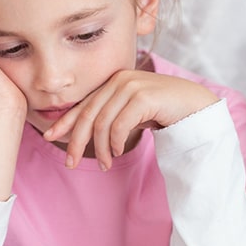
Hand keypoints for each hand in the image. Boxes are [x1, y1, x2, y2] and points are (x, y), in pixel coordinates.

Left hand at [42, 69, 217, 169]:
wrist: (197, 105)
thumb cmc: (164, 111)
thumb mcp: (132, 113)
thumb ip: (112, 116)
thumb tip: (85, 134)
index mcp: (114, 82)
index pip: (84, 104)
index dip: (65, 121)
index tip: (49, 136)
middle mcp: (119, 80)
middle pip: (89, 114)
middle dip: (76, 140)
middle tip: (70, 162)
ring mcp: (131, 86)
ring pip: (103, 123)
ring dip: (101, 148)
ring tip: (105, 164)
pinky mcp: (144, 96)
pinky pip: (120, 124)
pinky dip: (115, 142)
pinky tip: (118, 152)